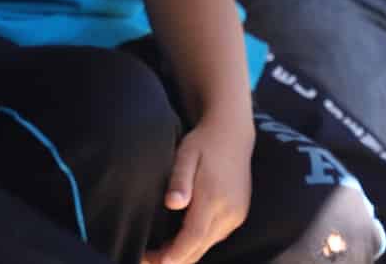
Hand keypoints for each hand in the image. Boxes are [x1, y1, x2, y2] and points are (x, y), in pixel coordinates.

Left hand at [143, 116, 251, 263]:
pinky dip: (197, 243)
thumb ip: (179, 180)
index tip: (157, 262)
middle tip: (147, 259)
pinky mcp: (238, 214)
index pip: (194, 236)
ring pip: (208, 244)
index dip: (175, 253)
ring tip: (158, 253)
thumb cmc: (204, 143)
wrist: (232, 134)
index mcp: (214, 198)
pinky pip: (215, 236)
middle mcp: (229, 211)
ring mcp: (236, 215)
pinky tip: (179, 241)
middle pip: (200, 246)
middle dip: (175, 258)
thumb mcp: (186, 155)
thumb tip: (172, 203)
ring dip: (185, 252)